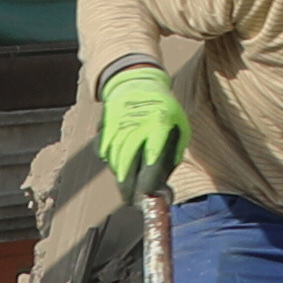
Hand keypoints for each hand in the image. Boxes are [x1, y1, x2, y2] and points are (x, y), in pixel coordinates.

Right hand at [95, 67, 187, 195]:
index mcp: (159, 124)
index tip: (146, 194)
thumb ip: (173, 154)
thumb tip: (165, 184)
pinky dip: (109, 159)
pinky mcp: (104, 127)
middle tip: (131, 200)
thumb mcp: (179, 126)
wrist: (137, 82)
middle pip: (126, 163)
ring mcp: (118, 126)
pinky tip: (117, 159)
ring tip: (128, 182)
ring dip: (120, 174)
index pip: (152, 157)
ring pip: (114, 160)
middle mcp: (136, 125)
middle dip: (127, 186)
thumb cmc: (163, 109)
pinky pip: (103, 151)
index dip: (147, 179)